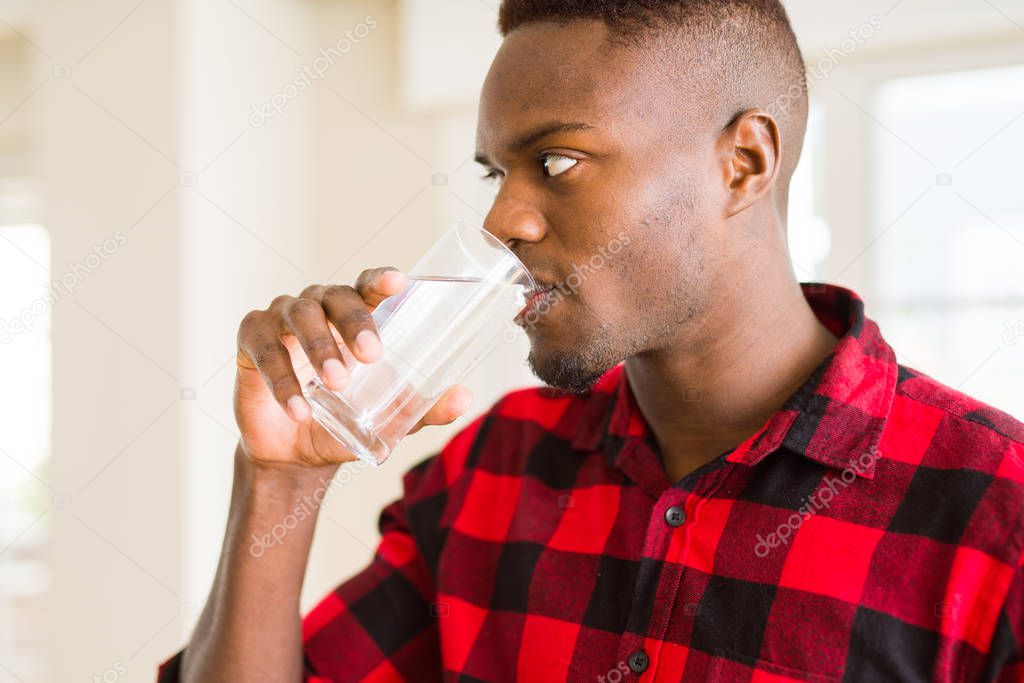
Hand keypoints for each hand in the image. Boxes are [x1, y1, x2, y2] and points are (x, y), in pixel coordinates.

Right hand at [234, 268, 471, 465]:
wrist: (294, 452)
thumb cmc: (343, 418)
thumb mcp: (385, 418)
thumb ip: (421, 407)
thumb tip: (465, 399)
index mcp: (354, 313)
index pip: (368, 286)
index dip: (381, 279)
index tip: (399, 282)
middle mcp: (318, 305)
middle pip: (336, 296)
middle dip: (354, 322)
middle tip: (372, 355)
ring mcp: (282, 318)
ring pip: (301, 316)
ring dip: (320, 348)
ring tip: (336, 384)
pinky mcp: (251, 339)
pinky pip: (265, 350)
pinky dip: (283, 380)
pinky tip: (300, 408)